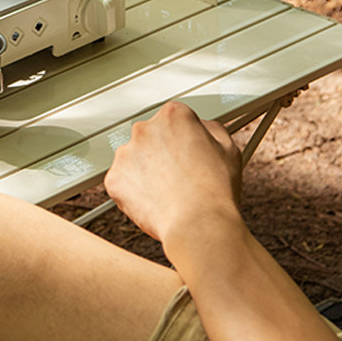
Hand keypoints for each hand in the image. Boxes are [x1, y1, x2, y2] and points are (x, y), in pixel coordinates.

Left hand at [104, 102, 242, 248]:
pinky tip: (155, 202)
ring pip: (134, 159)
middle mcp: (145, 128)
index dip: (183, 140)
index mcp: (173, 115)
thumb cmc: (216, 190)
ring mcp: (125, 153)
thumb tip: (201, 126)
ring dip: (146, 171)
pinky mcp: (114, 178)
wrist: (200, 226)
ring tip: (168, 192)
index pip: (173, 120)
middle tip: (179, 176)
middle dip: (161, 152)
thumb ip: (211, 128)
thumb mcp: (228, 148)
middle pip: (150, 137)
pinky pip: (123, 182)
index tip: (187, 154)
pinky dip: (134, 192)